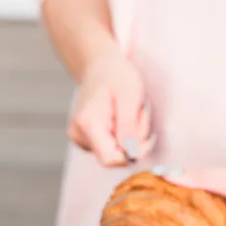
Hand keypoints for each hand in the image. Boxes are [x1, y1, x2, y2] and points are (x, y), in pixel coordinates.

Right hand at [68, 51, 152, 165]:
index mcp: (88, 124)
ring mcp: (79, 138)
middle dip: (132, 142)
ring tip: (130, 114)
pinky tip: (121, 119)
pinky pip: (108, 148)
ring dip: (128, 138)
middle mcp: (78, 134)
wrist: (99, 67)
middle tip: (139, 116)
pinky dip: (120, 137)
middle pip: (113, 156)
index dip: (132, 154)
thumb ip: (129, 127)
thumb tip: (132, 154)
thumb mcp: (129, 97)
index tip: (146, 137)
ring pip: (112, 153)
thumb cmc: (116, 76)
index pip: (109, 158)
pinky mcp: (83, 139)